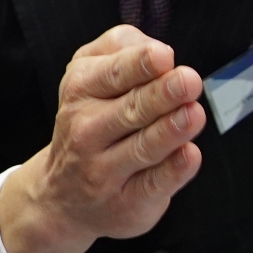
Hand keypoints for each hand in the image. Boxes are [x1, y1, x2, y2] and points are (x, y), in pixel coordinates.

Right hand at [0, 27, 204, 252]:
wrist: (60, 195)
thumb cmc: (88, 123)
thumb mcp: (89, 74)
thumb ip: (121, 50)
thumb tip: (158, 50)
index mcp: (81, 90)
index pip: (113, 74)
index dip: (140, 63)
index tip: (162, 56)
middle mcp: (87, 130)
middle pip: (131, 109)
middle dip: (161, 95)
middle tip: (188, 81)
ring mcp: (105, 170)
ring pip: (143, 147)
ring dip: (170, 131)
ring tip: (193, 114)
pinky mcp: (128, 202)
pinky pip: (154, 184)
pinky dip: (173, 171)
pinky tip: (188, 155)